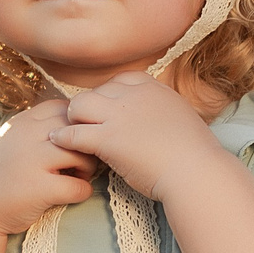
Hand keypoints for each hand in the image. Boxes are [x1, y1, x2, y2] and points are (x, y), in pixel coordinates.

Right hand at [0, 99, 100, 236]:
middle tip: (82, 161)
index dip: (77, 124)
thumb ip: (37, 129)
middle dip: (88, 144)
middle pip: (78, 128)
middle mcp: (27, 136)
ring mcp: (33, 161)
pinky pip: (79, 186)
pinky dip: (83, 191)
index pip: (64, 107)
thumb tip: (77, 126)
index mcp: (22, 122)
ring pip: (82, 154)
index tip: (74, 141)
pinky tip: (72, 195)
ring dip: (88, 167)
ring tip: (77, 176)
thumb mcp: (12, 140)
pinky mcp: (39, 189)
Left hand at [51, 72, 228, 202]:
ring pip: (79, 105)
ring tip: (69, 130)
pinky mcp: (106, 139)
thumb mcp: (182, 117)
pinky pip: (73, 132)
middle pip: (97, 91)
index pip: (121, 80)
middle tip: (86, 124)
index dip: (110, 95)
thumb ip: (164, 111)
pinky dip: (63, 137)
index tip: (108, 110)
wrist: (195, 171)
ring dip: (73, 118)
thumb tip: (161, 117)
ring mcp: (118, 116)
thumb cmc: (194, 153)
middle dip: (90, 107)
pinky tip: (58, 141)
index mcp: (153, 89)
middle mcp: (133, 96)